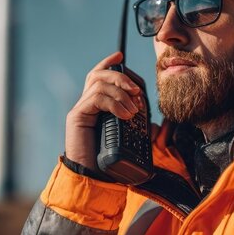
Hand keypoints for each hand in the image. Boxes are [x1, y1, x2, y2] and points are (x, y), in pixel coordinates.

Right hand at [65, 51, 142, 169]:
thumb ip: (140, 131)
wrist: (93, 178)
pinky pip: (96, 98)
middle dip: (121, 76)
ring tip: (133, 111)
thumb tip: (157, 125)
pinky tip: (124, 115)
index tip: (121, 56)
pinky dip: (114, 103)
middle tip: (136, 91)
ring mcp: (80, 109)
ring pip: (99, 83)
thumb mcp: (130, 141)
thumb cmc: (109, 162)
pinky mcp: (77, 117)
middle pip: (99, 74)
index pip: (99, 75)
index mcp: (97, 106)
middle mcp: (86, 104)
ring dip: (121, 93)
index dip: (109, 62)